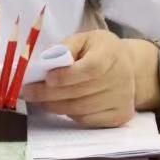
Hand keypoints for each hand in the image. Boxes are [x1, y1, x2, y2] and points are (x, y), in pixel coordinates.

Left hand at [21, 30, 135, 126]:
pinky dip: (69, 114)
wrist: (129, 67)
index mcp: (111, 54)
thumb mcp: (84, 38)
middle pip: (82, 92)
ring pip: (81, 110)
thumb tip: (46, 61)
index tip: (47, 78)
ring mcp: (122, 100)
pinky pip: (88, 120)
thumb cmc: (100, 50)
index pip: (91, 69)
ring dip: (55, 106)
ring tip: (38, 100)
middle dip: (50, 94)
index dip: (67, 76)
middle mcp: (121, 79)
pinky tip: (59, 106)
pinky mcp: (120, 116)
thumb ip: (66, 47)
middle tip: (30, 92)